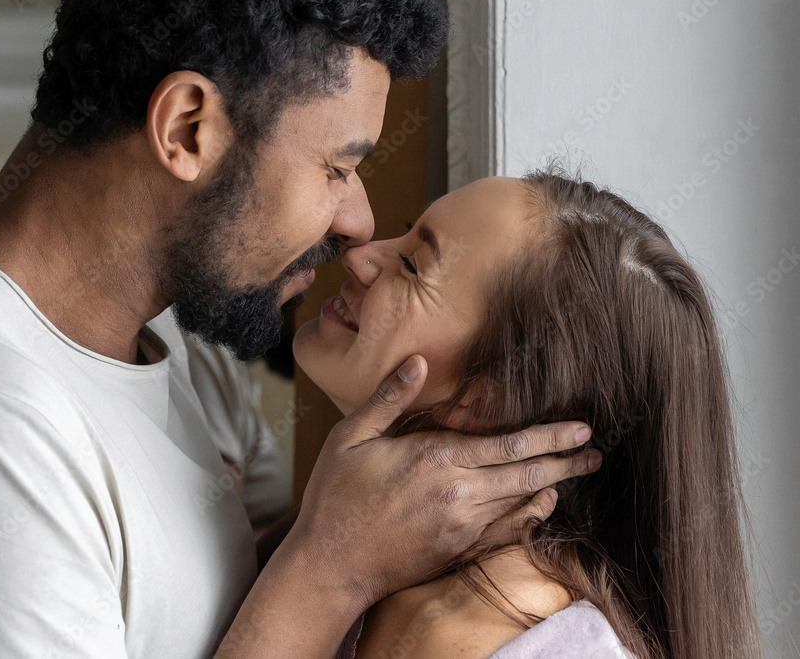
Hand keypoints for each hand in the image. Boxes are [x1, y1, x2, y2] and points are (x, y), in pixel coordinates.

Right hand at [285, 354, 599, 608]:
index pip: (509, 446)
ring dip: (552, 487)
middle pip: (526, 476)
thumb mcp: (351, 436)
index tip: (581, 428)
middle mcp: (458, 495)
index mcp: (436, 459)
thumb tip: (418, 362)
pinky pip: (504, 533)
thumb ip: (390, 399)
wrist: (330, 564)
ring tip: (576, 473)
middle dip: (565, 462)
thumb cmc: (335, 496)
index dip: (549, 437)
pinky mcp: (456, 550)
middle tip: (596, 454)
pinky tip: (541, 507)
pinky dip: (529, 518)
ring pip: (520, 504)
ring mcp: (460, 527)